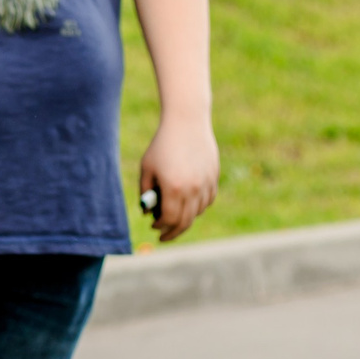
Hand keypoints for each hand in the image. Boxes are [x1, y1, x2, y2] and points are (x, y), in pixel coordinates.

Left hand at [138, 115, 219, 242]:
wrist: (187, 122)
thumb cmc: (162, 146)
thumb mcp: (147, 169)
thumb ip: (145, 193)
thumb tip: (148, 213)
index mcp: (174, 188)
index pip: (170, 220)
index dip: (161, 227)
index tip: (154, 227)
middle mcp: (193, 189)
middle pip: (185, 221)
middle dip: (173, 231)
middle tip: (163, 235)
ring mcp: (206, 183)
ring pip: (198, 212)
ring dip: (185, 218)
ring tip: (174, 216)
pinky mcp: (214, 177)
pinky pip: (208, 200)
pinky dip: (198, 206)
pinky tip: (188, 204)